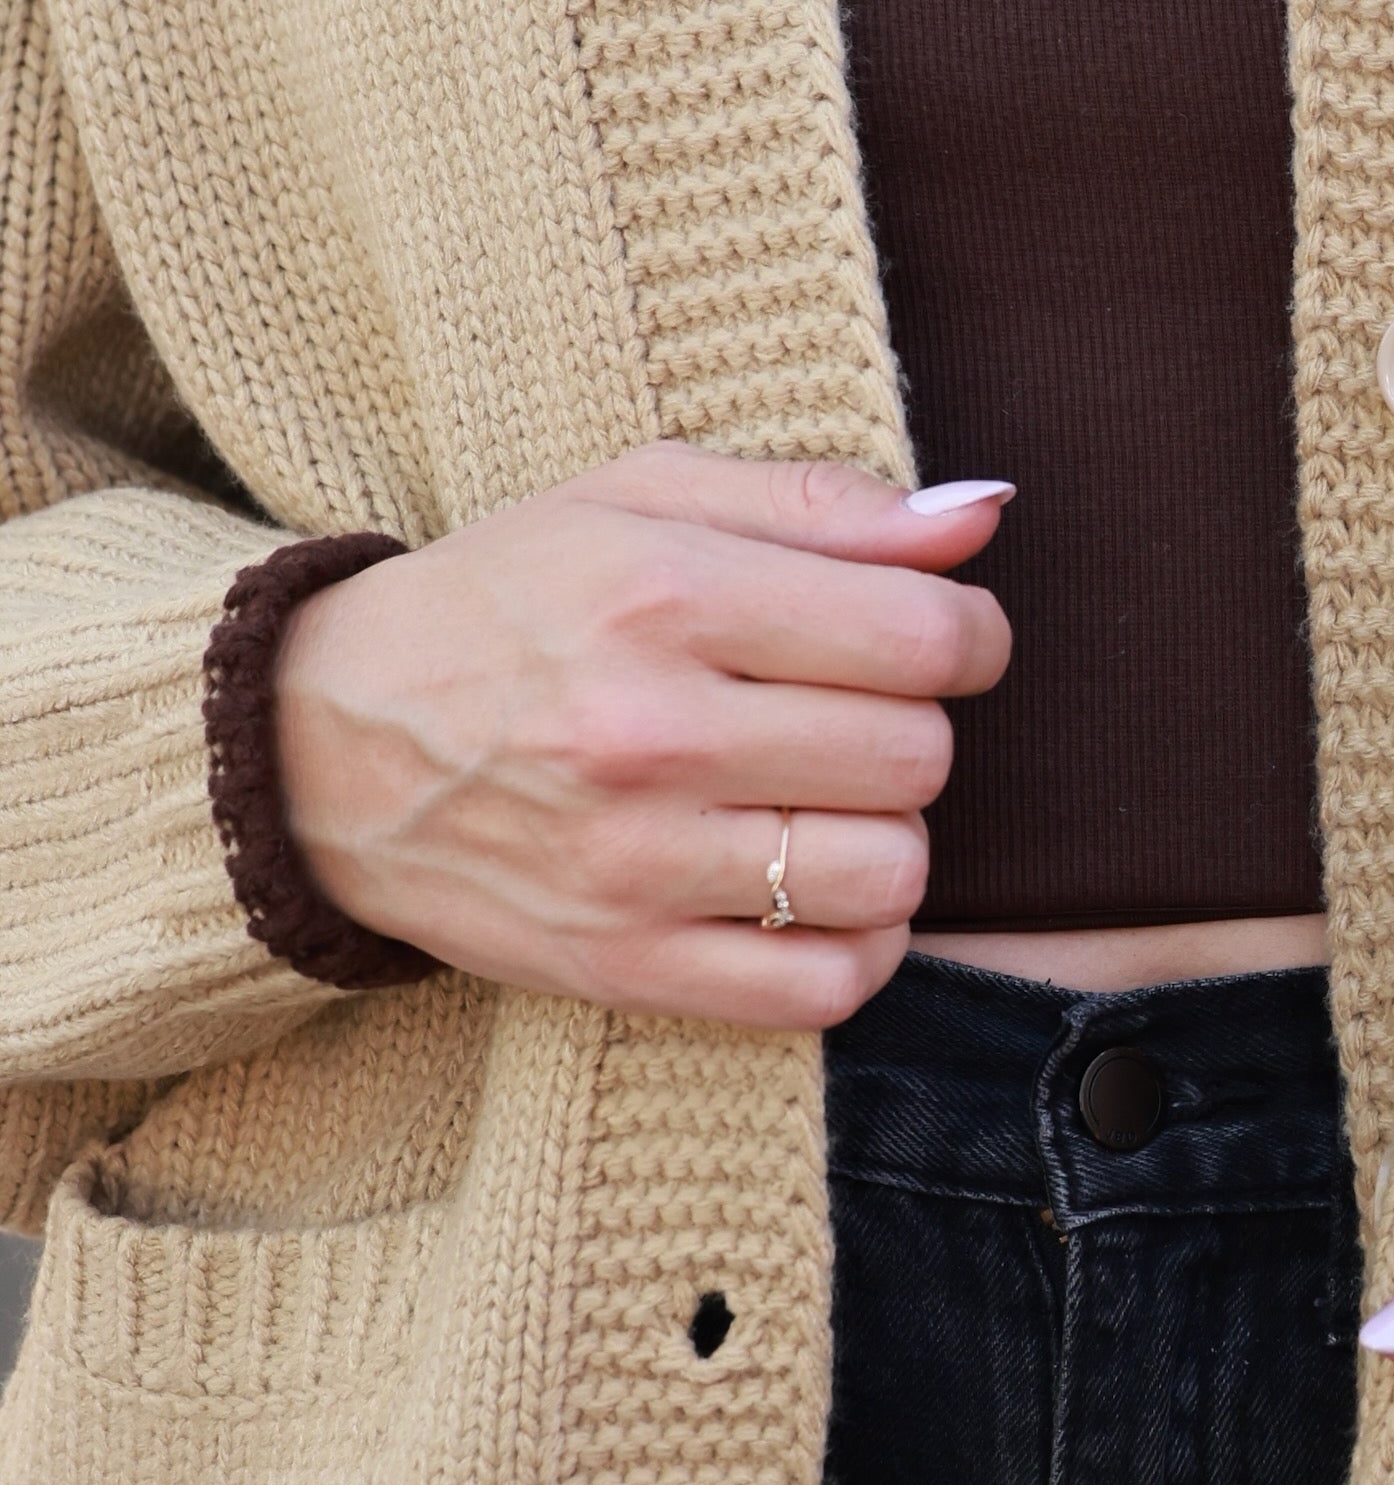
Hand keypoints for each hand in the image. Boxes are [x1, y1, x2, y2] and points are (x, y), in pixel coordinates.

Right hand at [273, 445, 1010, 1027]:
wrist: (319, 742)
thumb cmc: (511, 597)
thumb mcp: (645, 497)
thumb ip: (824, 501)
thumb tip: (982, 516)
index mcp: (668, 595)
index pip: (922, 635)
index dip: (971, 634)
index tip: (945, 636)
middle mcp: (651, 733)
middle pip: (915, 754)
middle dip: (919, 726)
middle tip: (858, 711)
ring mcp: (633, 863)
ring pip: (889, 872)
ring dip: (892, 835)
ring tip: (831, 800)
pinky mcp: (618, 965)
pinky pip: (823, 987)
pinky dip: (857, 944)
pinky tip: (819, 892)